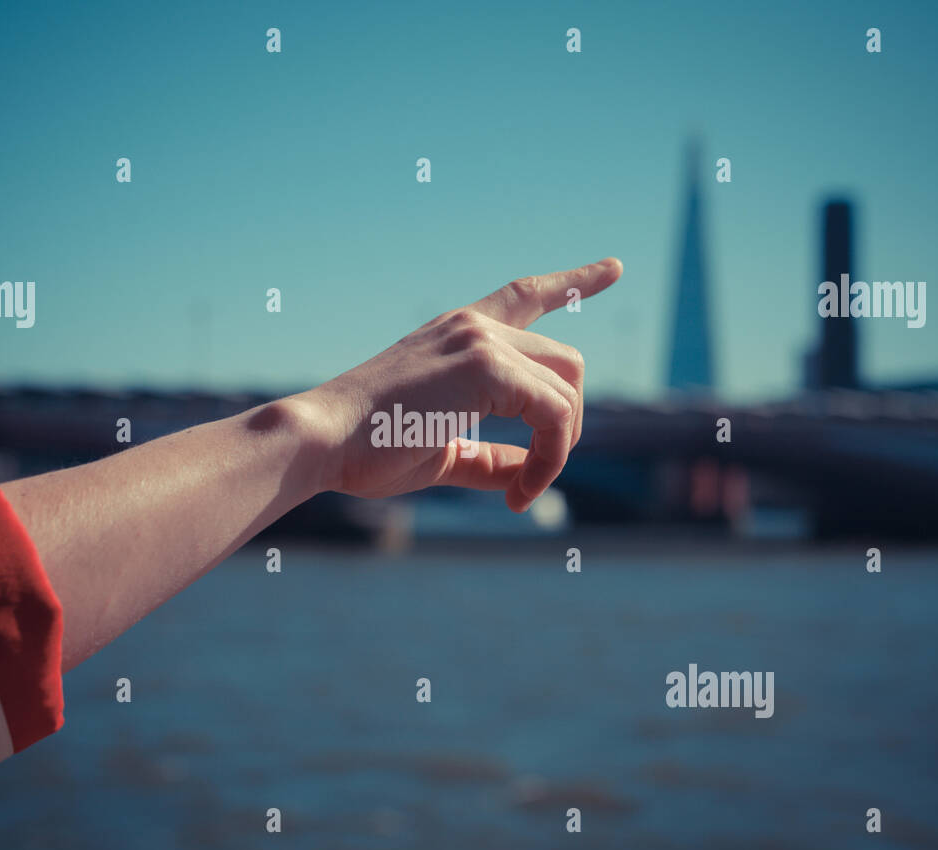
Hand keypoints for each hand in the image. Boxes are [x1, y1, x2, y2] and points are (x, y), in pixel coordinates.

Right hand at [299, 258, 623, 511]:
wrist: (323, 441)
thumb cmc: (366, 448)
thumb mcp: (441, 451)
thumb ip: (489, 457)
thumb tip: (528, 474)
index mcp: (458, 335)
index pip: (526, 295)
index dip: (574, 281)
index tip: (615, 267)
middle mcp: (474, 326)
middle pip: (566, 361)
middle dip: (568, 422)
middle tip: (535, 476)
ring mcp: (482, 340)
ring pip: (567, 388)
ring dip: (558, 448)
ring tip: (519, 491)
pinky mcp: (487, 365)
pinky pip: (554, 415)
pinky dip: (549, 459)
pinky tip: (518, 493)